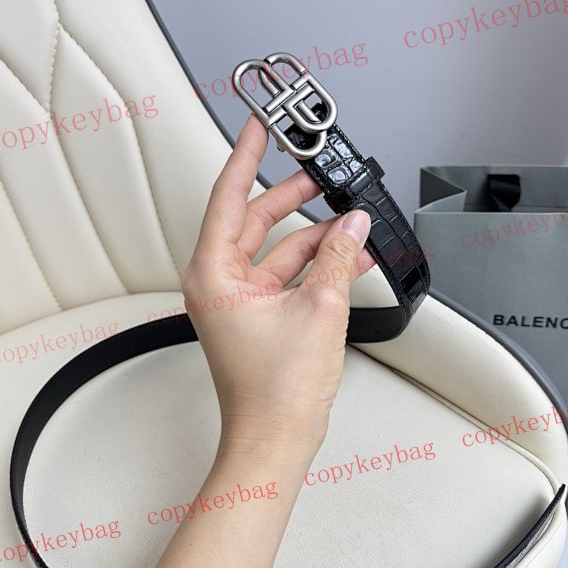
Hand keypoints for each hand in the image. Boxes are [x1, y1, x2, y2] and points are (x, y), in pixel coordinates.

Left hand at [182, 114, 373, 460]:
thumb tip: (353, 226)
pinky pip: (288, 276)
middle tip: (319, 172)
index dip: (245, 156)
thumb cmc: (275, 391)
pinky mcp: (260, 317)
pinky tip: (349, 257)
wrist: (276, 441)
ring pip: (278, 250)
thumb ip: (337, 258)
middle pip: (256, 220)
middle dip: (293, 196)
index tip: (256, 126)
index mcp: (214, 274)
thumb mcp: (318, 309)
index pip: (229, 196)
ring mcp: (240, 301)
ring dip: (315, 236)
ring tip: (352, 221)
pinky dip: (316, 266)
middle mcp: (220, 283)